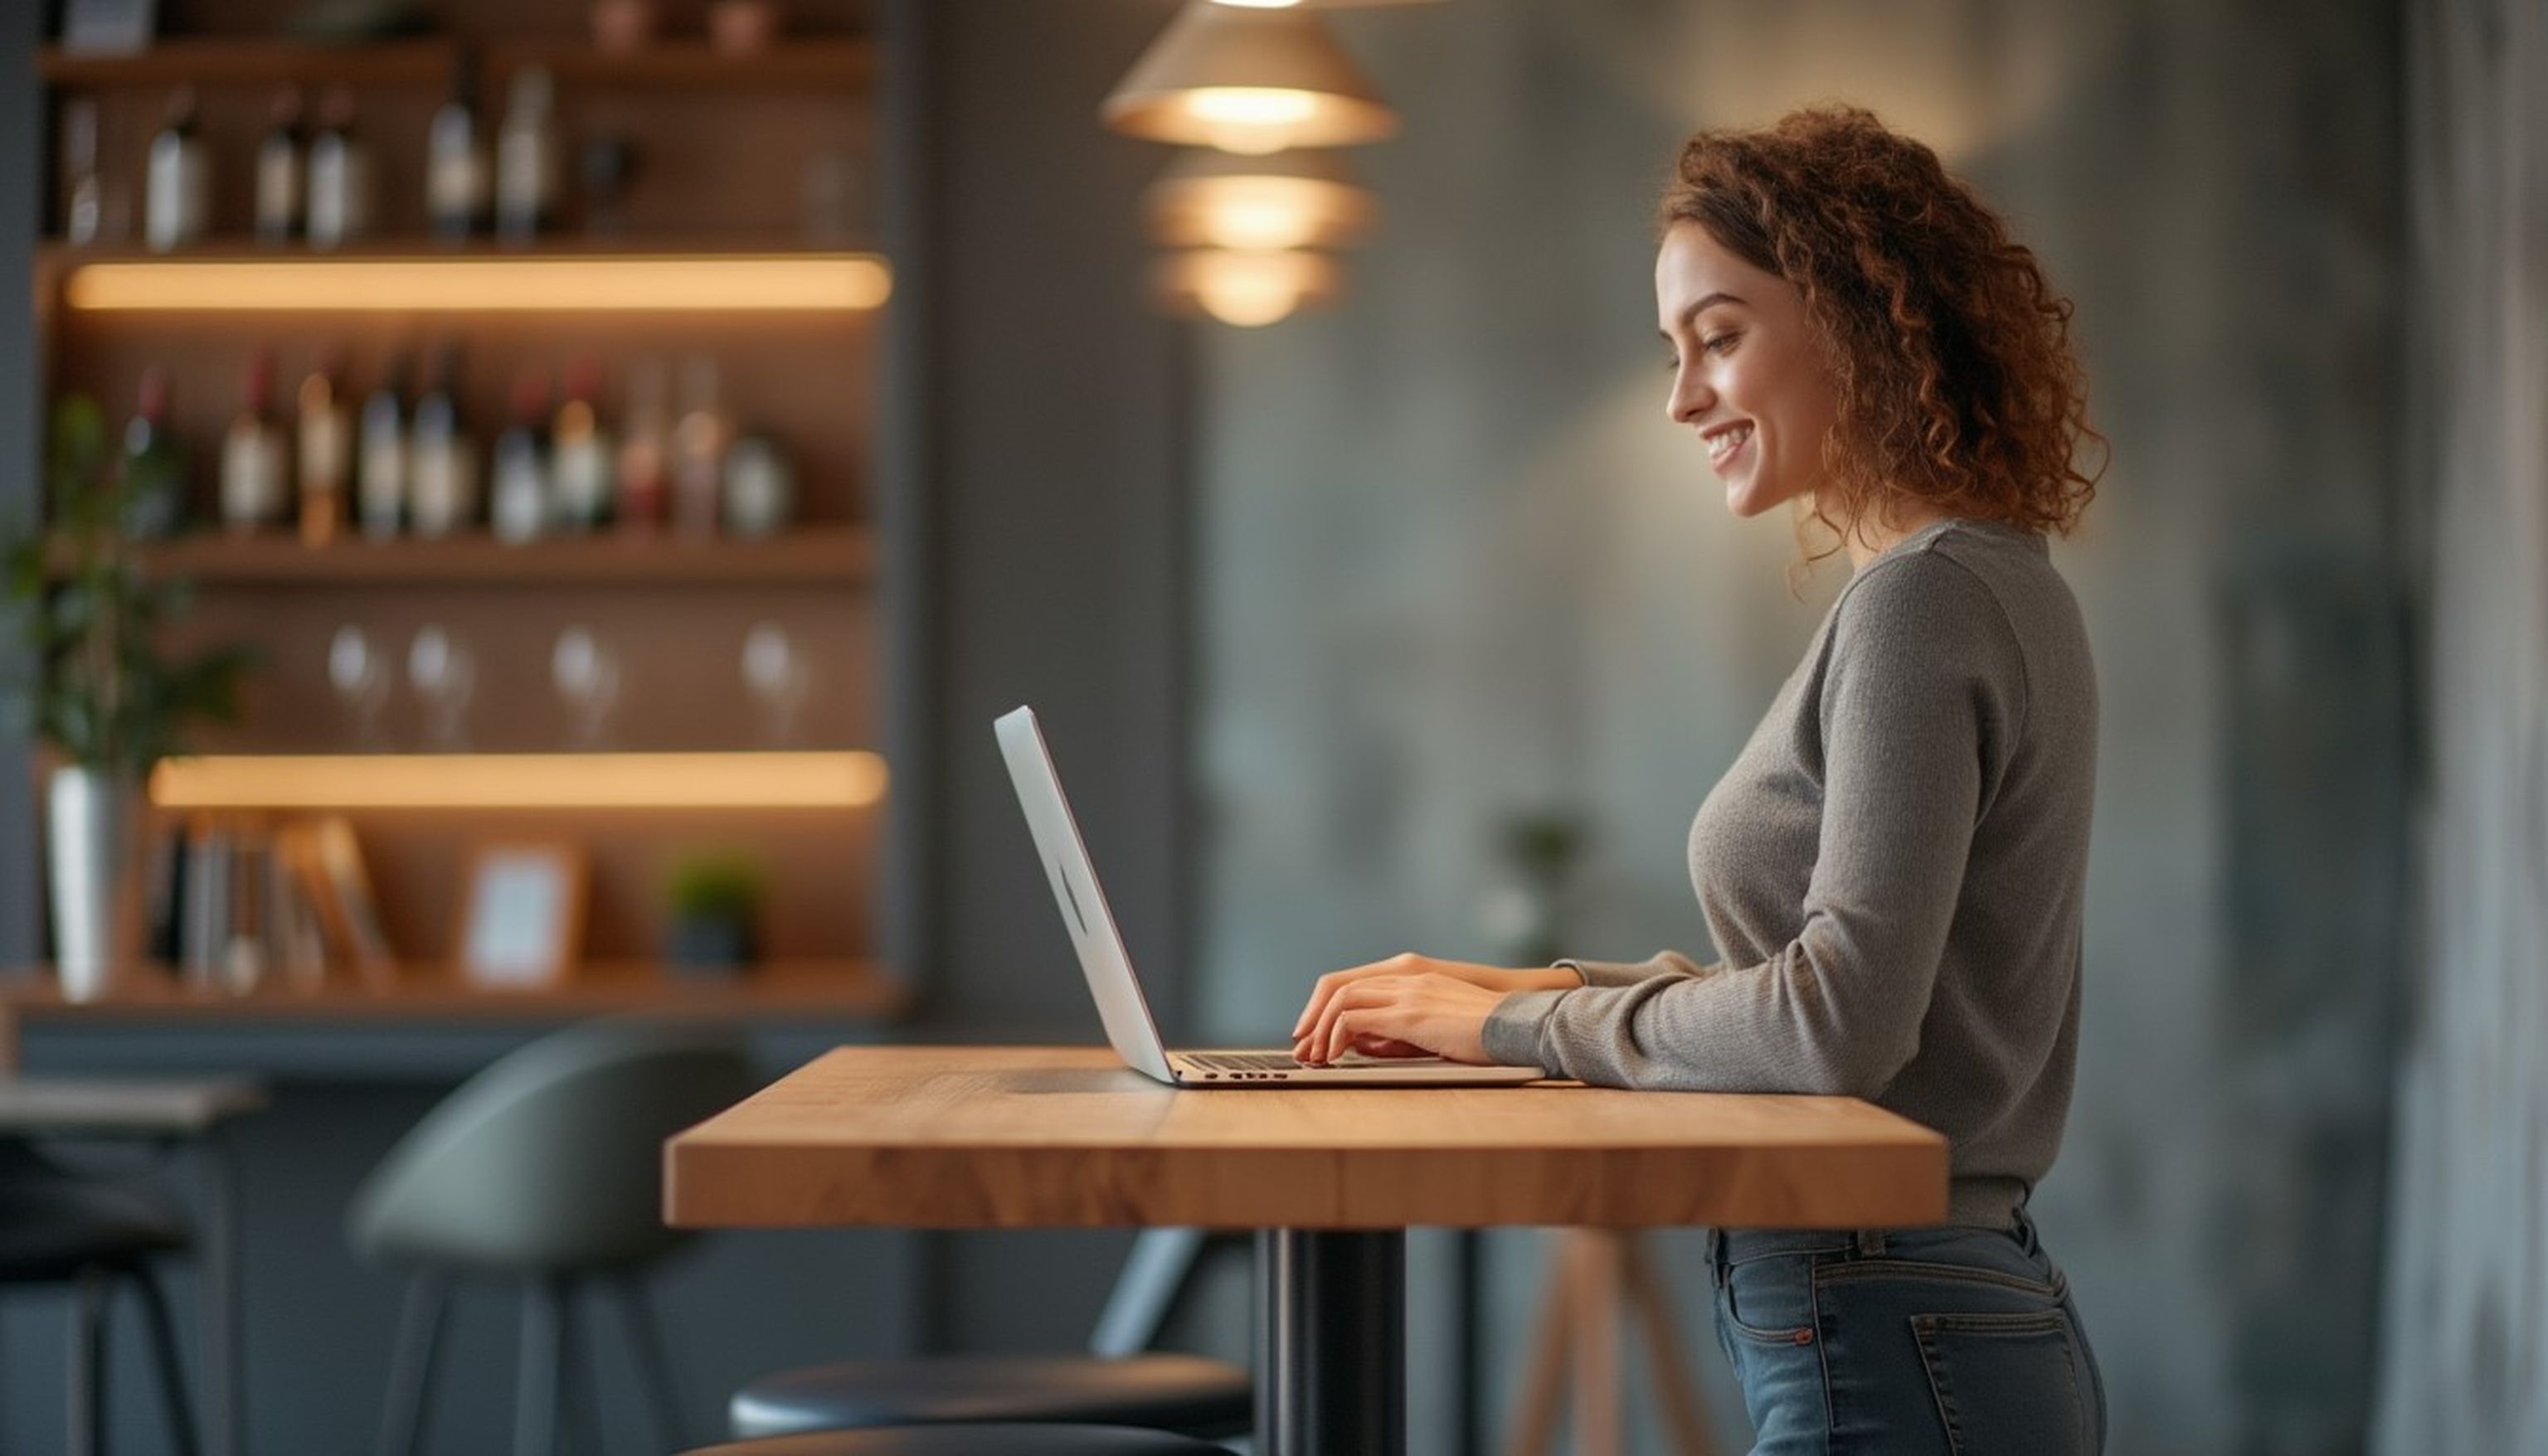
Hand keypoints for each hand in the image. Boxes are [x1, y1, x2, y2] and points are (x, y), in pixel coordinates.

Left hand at [1289, 953, 1580, 1064]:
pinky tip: (1335, 1057)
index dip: (1328, 1007)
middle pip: (1340, 987)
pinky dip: (1336, 1037)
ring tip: (1314, 1057)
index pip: (1356, 983)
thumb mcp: (1438, 1027)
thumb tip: (1366, 1045)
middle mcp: (1407, 978)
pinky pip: (1355, 1019)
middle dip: (1315, 1019)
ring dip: (1321, 1029)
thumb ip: (1402, 1030)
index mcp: (1416, 977)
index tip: (1314, 1034)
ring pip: (1342, 1000)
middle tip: (1303, 1048)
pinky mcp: (1410, 1014)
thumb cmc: (1488, 1033)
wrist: (1520, 1025)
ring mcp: (1407, 993)